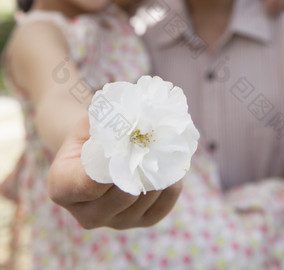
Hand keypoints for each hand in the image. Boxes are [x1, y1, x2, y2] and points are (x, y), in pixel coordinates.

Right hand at [48, 116, 181, 229]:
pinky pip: (163, 205)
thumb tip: (132, 112)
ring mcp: (115, 222)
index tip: (128, 139)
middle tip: (154, 140)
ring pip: (145, 199)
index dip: (113, 162)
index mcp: (62, 188)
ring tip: (162, 148)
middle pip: (122, 195)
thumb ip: (107, 121)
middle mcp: (85, 214)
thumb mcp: (92, 121)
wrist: (101, 149)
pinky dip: (169, 183)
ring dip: (157, 172)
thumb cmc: (93, 131)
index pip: (89, 183)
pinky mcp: (141, 222)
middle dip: (140, 166)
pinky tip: (168, 164)